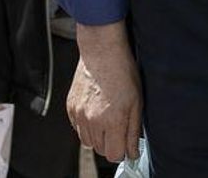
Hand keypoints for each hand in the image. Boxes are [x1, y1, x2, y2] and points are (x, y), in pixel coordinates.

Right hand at [67, 22, 141, 161]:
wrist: (101, 51)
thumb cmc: (122, 72)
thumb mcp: (137, 103)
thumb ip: (133, 132)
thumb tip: (132, 152)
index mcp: (112, 121)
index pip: (114, 155)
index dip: (122, 151)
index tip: (126, 144)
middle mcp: (92, 121)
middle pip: (100, 150)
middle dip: (110, 144)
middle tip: (118, 127)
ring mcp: (79, 114)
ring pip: (87, 142)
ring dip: (97, 137)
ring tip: (106, 119)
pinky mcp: (70, 107)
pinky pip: (77, 128)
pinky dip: (86, 125)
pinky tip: (95, 111)